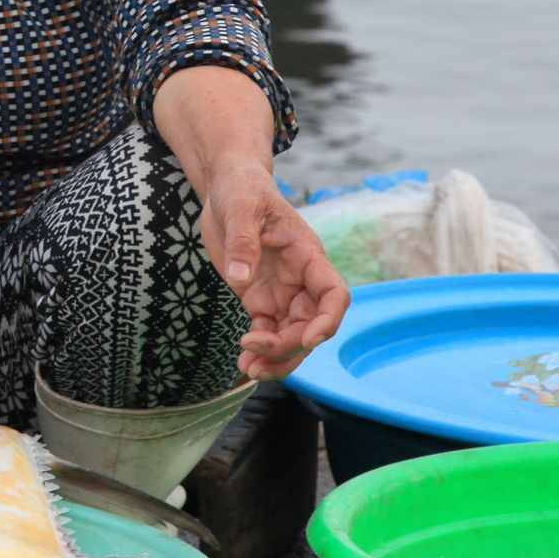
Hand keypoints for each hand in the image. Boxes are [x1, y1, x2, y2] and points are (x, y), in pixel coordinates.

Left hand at [199, 165, 349, 380]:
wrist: (225, 187)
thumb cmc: (242, 189)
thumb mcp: (240, 207)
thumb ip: (242, 242)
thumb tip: (240, 279)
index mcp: (307, 255)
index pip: (333, 294)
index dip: (328, 320)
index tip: (309, 339)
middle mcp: (300, 280)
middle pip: (311, 325)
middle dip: (290, 347)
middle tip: (253, 354)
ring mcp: (281, 292)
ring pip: (292, 337)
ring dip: (275, 359)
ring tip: (247, 370)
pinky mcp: (259, 299)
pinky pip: (267, 333)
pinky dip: (259, 351)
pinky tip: (242, 364)